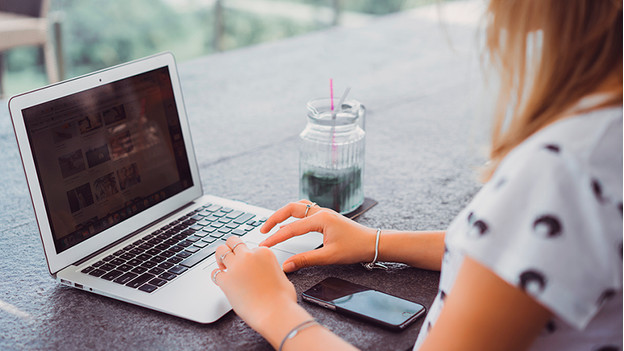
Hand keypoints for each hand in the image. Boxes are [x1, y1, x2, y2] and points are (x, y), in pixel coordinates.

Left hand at [211, 236, 297, 331]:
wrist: (275, 313)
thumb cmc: (282, 299)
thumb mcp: (281, 275)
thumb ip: (270, 268)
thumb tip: (266, 272)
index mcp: (263, 252)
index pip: (250, 247)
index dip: (248, 256)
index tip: (248, 263)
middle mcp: (248, 256)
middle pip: (232, 242)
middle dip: (230, 248)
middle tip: (230, 256)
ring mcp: (236, 267)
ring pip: (220, 251)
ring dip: (220, 258)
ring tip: (223, 266)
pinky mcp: (226, 281)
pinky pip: (215, 273)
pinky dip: (216, 276)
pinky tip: (221, 280)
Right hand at [259, 200, 376, 271]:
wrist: (373, 243)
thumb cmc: (355, 248)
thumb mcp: (329, 257)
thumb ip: (306, 260)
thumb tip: (287, 265)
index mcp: (321, 219)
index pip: (291, 228)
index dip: (275, 237)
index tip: (264, 244)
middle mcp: (321, 212)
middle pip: (291, 208)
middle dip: (275, 218)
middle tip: (263, 230)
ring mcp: (324, 213)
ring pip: (298, 206)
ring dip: (284, 213)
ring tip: (273, 223)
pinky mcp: (327, 217)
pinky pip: (306, 210)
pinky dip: (294, 214)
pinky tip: (291, 222)